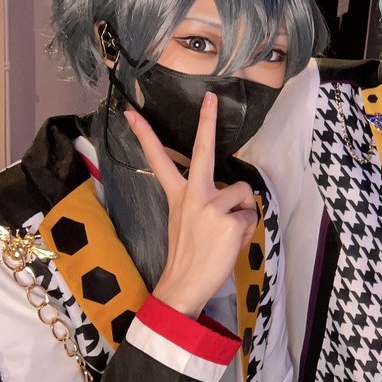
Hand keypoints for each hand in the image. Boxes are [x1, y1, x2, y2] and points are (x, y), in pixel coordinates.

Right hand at [125, 93, 258, 318]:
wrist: (184, 284)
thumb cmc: (189, 257)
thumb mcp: (189, 223)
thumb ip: (206, 203)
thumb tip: (234, 196)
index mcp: (178, 195)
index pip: (159, 160)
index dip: (145, 135)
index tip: (131, 112)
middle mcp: (192, 194)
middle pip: (202, 151)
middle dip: (207, 121)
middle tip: (211, 97)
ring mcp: (211, 204)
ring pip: (242, 193)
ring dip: (241, 212)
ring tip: (226, 234)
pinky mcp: (228, 218)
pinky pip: (250, 215)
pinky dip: (247, 229)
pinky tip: (231, 243)